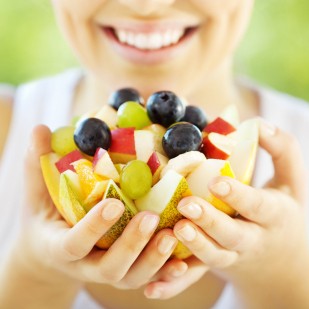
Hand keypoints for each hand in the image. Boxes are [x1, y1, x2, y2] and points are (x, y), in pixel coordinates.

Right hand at [18, 125, 186, 291]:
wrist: (53, 253)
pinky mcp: (126, 272)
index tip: (113, 203)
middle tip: (151, 218)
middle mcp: (87, 267)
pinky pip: (148, 279)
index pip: (75, 244)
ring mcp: (109, 273)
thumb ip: (37, 165)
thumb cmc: (47, 219)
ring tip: (173, 233)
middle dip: (132, 244)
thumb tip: (38, 127)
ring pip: (133, 276)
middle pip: (111, 267)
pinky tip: (183, 262)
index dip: (93, 227)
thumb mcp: (37, 195)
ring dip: (154, 259)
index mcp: (61, 248)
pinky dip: (165, 273)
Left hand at [144, 120, 308, 301]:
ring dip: (192, 248)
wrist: (281, 261)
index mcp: (273, 215)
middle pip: (231, 234)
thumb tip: (259, 122)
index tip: (218, 182)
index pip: (258, 205)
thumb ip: (283, 149)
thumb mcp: (293, 181)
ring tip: (172, 230)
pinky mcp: (212, 266)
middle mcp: (251, 239)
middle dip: (210, 221)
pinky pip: (194, 277)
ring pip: (211, 257)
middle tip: (187, 205)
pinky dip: (174, 285)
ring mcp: (230, 256)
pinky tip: (152, 288)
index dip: (239, 195)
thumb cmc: (283, 213)